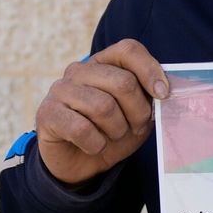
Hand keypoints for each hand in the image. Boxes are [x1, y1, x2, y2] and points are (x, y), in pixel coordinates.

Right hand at [35, 39, 167, 184]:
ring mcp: (60, 90)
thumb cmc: (110, 133)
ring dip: (117, 131)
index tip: (163, 95)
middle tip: (135, 127)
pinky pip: (82, 129)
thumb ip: (149, 98)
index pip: (129, 50)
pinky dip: (96, 144)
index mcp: (103, 63)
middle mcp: (79, 70)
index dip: (150, 71)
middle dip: (138, 112)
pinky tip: (94, 146)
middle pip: (123, 82)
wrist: (79, 163)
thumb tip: (164, 91)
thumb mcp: (136, 115)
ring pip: (104, 107)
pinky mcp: (47, 114)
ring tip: (113, 137)